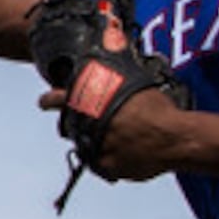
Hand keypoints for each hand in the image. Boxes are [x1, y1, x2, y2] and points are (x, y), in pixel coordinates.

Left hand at [38, 82, 188, 181]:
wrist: (174, 139)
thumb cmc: (160, 111)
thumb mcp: (138, 84)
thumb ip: (120, 79)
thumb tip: (118, 50)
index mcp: (95, 103)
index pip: (61, 99)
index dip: (51, 100)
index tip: (44, 101)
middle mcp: (91, 127)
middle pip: (74, 127)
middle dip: (80, 125)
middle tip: (94, 124)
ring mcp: (97, 149)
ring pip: (89, 146)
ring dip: (100, 142)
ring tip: (124, 138)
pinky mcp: (108, 168)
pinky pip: (105, 165)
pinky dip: (115, 160)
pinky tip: (131, 152)